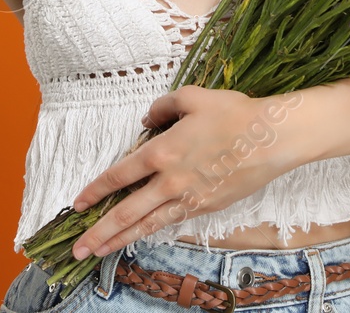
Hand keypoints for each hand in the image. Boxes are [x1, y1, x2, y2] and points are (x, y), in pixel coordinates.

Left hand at [67, 86, 306, 259]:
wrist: (272, 138)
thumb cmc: (234, 114)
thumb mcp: (193, 97)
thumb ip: (163, 106)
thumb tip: (147, 119)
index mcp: (162, 152)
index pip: (119, 176)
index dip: (96, 191)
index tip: (78, 204)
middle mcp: (170, 181)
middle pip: (126, 212)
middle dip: (99, 231)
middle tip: (77, 247)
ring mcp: (189, 198)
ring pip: (147, 225)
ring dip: (120, 240)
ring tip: (100, 253)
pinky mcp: (206, 207)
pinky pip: (172, 221)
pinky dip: (152, 231)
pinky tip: (141, 236)